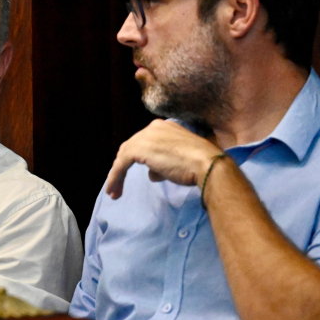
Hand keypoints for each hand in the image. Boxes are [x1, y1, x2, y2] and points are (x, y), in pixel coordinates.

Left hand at [106, 119, 224, 198]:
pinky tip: (113, 190)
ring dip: (117, 174)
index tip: (138, 174)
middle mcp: (153, 128)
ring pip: (124, 155)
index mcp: (165, 127)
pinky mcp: (138, 149)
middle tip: (119, 184)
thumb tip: (152, 174)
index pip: (145, 142)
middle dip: (123, 167)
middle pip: (132, 147)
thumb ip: (163, 164)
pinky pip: (121, 164)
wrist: (206, 164)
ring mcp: (145, 136)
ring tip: (114, 191)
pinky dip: (115, 177)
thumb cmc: (198, 164)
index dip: (137, 158)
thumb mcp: (179, 162)